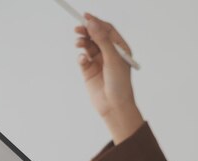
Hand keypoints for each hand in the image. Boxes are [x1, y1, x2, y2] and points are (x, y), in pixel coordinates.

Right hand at [74, 12, 143, 142]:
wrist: (114, 106)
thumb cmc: (119, 83)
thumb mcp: (112, 58)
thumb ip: (102, 40)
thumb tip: (92, 22)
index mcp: (119, 49)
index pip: (107, 30)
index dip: (96, 22)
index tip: (86, 17)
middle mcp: (109, 54)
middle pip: (95, 36)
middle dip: (87, 31)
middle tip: (78, 28)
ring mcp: (99, 62)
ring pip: (87, 46)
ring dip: (82, 42)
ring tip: (78, 43)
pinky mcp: (89, 72)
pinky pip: (82, 59)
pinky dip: (81, 57)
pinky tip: (83, 60)